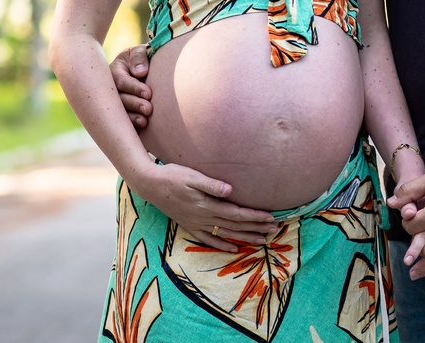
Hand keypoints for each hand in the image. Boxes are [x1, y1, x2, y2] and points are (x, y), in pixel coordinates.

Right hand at [111, 45, 152, 128]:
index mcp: (114, 71)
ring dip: (132, 118)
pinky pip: (122, 122)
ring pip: (119, 112)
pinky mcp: (119, 114)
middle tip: (149, 109)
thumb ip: (139, 57)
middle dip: (134, 104)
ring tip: (145, 121)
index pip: (122, 81)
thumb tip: (140, 72)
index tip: (149, 93)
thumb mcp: (141, 51)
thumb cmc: (143, 59)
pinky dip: (131, 126)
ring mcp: (113, 103)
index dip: (134, 88)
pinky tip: (140, 128)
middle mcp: (111, 89)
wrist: (146, 70)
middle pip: (119, 99)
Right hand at [132, 161, 278, 252]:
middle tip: (274, 230)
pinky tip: (233, 248)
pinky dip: (222, 245)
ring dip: (244, 238)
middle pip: (234, 226)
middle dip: (255, 228)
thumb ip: (210, 184)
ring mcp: (196, 224)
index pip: (236, 214)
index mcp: (207, 205)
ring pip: (225, 234)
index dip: (254, 216)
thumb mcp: (191, 176)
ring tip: (261, 240)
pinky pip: (209, 239)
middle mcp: (203, 218)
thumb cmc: (172, 176)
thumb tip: (230, 190)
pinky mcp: (189, 225)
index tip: (270, 218)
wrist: (150, 185)